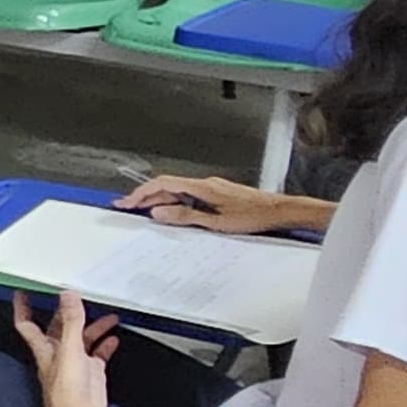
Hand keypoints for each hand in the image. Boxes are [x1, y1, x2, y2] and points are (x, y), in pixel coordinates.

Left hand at [13, 292, 121, 406]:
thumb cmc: (68, 393)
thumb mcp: (70, 350)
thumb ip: (71, 322)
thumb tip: (67, 295)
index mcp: (44, 352)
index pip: (27, 326)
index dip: (22, 309)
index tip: (21, 293)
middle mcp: (57, 358)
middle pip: (59, 330)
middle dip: (68, 314)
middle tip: (76, 297)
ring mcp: (74, 368)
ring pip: (82, 341)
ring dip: (94, 328)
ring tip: (110, 317)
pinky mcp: (90, 376)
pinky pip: (97, 356)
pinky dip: (105, 346)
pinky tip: (114, 339)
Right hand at [118, 173, 284, 232]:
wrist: (278, 211)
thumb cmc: (252, 216)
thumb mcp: (215, 222)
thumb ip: (185, 216)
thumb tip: (158, 212)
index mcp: (202, 187)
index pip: (163, 184)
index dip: (142, 192)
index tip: (127, 202)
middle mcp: (205, 184)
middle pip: (169, 186)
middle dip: (146, 197)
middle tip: (128, 208)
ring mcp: (212, 187)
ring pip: (179, 191)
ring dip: (160, 200)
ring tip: (145, 212)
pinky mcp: (218, 193)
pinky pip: (190, 195)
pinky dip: (175, 202)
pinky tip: (173, 212)